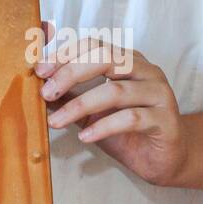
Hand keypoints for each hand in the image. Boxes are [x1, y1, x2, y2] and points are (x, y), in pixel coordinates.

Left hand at [34, 37, 187, 186]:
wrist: (164, 159)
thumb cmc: (127, 132)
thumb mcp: (91, 113)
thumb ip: (69, 96)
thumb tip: (37, 86)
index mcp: (128, 61)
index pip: (94, 45)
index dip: (65, 54)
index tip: (39, 71)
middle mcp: (146, 71)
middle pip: (106, 58)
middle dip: (70, 73)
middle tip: (45, 93)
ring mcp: (159, 94)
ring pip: (116, 90)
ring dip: (80, 105)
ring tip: (56, 122)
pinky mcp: (165, 120)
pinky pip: (131, 118)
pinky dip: (104, 126)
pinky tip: (85, 137)